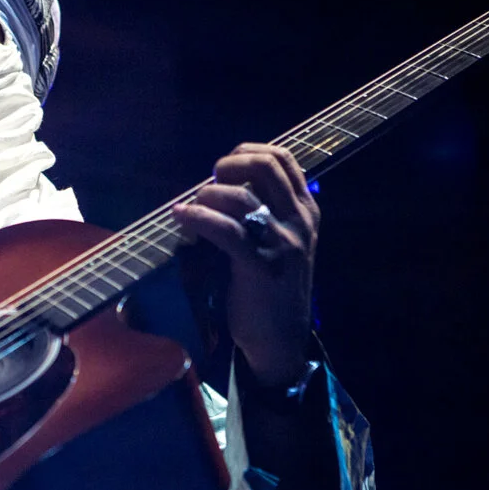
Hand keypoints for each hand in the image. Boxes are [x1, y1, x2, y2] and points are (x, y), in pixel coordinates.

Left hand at [172, 143, 318, 387]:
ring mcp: (282, 243)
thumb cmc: (271, 286)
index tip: (224, 166)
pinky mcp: (260, 266)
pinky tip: (182, 218)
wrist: (280, 338)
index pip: (284, 159)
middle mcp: (299, 221)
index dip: (248, 151)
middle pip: (264, 166)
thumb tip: (224, 181)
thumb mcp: (280, 240)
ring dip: (207, 196)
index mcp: (306, 210)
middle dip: (228, 165)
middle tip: (208, 184)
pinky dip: (197, 218)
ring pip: (240, 196)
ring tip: (193, 209)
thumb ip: (265, 209)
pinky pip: (225, 230)